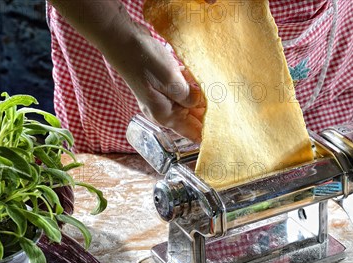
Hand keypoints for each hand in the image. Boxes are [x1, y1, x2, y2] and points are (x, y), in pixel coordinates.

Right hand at [48, 0, 216, 141]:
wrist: (122, 39)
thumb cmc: (142, 60)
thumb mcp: (170, 80)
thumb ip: (188, 96)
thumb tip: (201, 104)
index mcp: (165, 116)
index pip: (193, 134)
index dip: (211, 134)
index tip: (229, 131)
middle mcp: (165, 111)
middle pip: (195, 120)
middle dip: (211, 115)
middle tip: (230, 108)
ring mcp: (164, 99)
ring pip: (192, 106)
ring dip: (204, 99)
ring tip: (218, 92)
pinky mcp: (165, 87)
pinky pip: (186, 92)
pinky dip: (194, 88)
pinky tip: (198, 79)